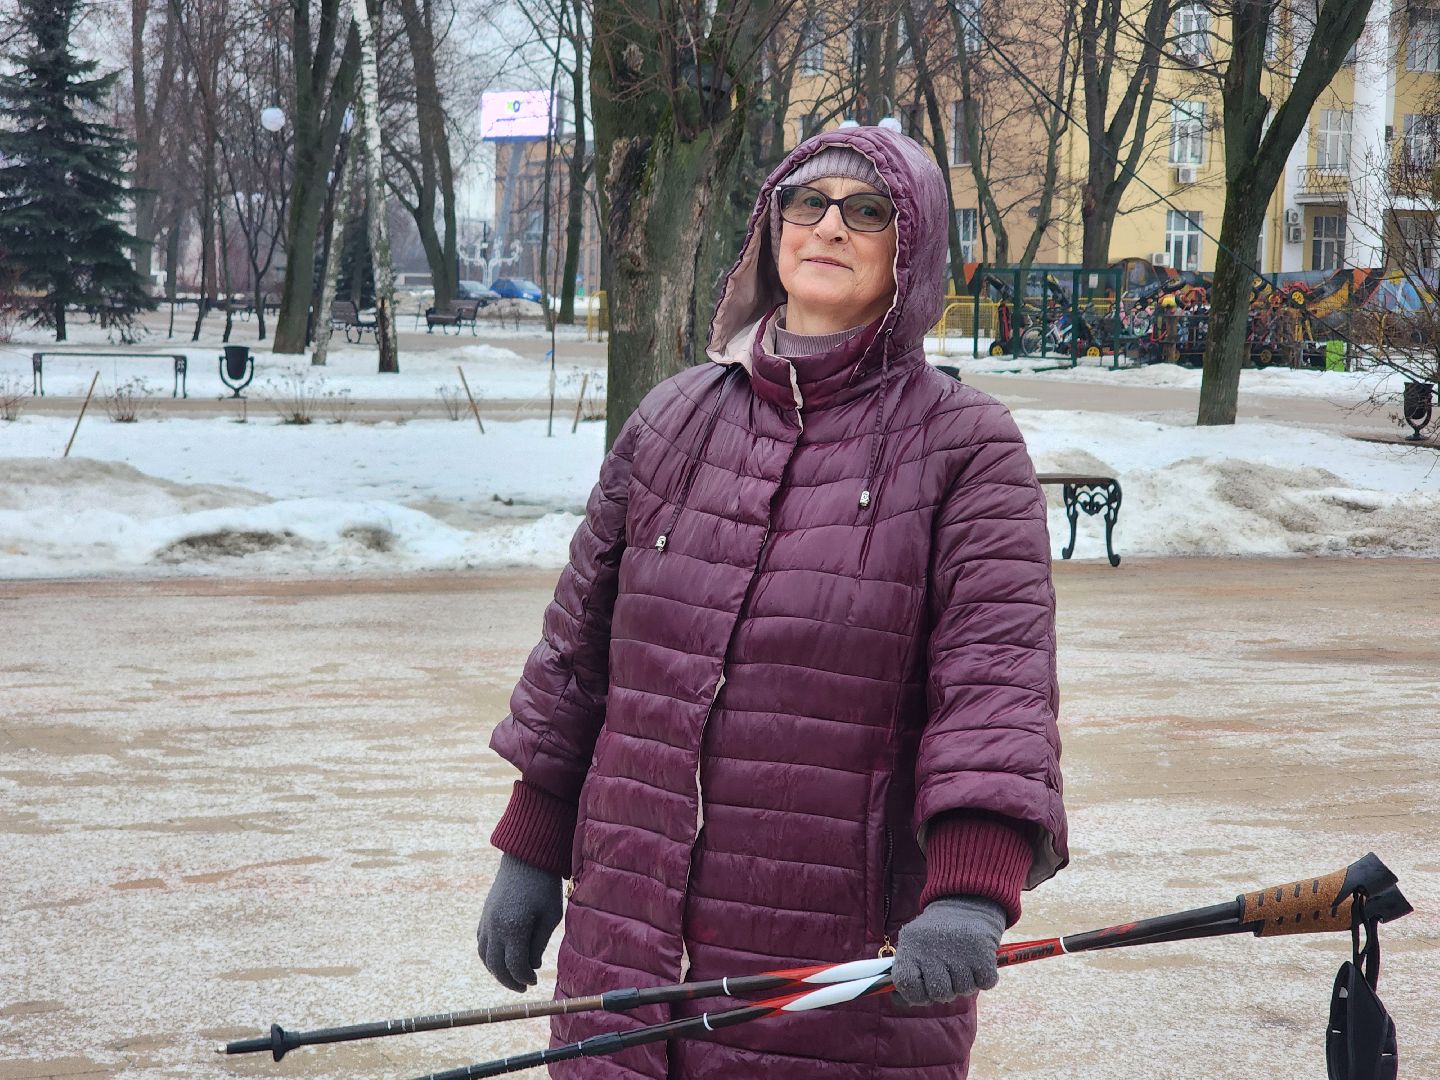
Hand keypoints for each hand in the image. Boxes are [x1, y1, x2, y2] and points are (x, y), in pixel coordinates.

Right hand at [476, 853, 562, 991]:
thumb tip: (530, 966)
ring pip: (485, 956)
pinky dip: (489, 956)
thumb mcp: (550, 917)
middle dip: (510, 981)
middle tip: (524, 986)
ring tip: (512, 976)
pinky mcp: (484, 915)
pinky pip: (481, 943)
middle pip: (496, 966)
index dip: (525, 978)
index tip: (535, 981)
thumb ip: (539, 944)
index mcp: (514, 929)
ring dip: (497, 971)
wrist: (525, 858)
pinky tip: (502, 957)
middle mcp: (495, 928)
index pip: (515, 967)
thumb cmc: (544, 887)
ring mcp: (486, 921)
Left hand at [891, 896, 1004, 1006]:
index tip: (924, 989)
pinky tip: (978, 963)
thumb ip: (908, 973)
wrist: (966, 901)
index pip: (906, 984)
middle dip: (945, 990)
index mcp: (911, 946)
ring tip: (963, 964)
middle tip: (948, 974)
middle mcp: (932, 949)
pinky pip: (985, 983)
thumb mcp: (915, 943)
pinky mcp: (982, 951)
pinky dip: (985, 978)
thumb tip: (901, 1002)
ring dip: (966, 983)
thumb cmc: (937, 933)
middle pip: (939, 993)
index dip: (916, 994)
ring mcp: (958, 951)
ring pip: (963, 990)